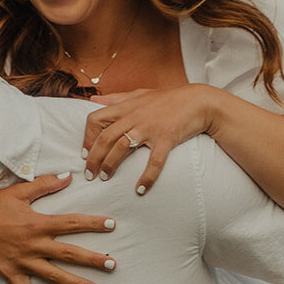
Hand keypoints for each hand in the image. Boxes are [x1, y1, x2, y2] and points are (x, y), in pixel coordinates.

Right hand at [0, 174, 116, 283]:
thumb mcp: (18, 192)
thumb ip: (45, 184)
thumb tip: (67, 175)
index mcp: (38, 223)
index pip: (72, 223)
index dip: (93, 224)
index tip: (112, 225)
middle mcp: (34, 245)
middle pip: (70, 254)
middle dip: (93, 260)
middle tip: (112, 264)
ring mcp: (23, 262)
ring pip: (55, 276)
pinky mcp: (11, 274)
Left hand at [82, 86, 217, 193]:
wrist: (198, 101)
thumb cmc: (168, 99)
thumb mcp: (139, 94)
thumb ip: (116, 98)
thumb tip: (93, 99)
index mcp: (126, 107)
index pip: (95, 119)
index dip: (87, 137)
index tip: (85, 153)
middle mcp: (135, 117)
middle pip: (105, 138)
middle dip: (94, 158)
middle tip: (89, 174)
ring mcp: (150, 127)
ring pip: (122, 148)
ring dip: (110, 165)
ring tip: (105, 178)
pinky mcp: (166, 138)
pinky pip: (154, 161)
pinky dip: (146, 177)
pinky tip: (140, 189)